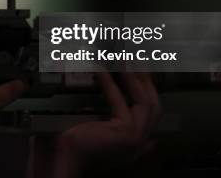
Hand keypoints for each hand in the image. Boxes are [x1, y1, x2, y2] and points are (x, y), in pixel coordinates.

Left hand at [30, 72, 161, 177]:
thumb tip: (107, 94)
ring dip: (136, 79)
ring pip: (146, 102)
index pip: (152, 114)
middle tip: (139, 62)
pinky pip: (121, 101)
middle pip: (154, 106)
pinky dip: (111, 83)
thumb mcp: (98, 128)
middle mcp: (139, 143)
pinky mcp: (126, 133)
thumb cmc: (77, 146)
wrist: (67, 159)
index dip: (151, 91)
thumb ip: (108, 116)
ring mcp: (135, 139)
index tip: (145, 73)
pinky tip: (101, 70)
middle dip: (149, 82)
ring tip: (126, 61)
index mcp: (135, 143)